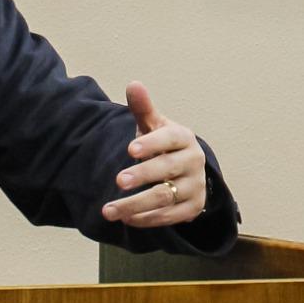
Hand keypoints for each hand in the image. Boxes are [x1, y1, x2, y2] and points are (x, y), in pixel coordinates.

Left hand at [102, 82, 208, 229]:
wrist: (188, 171)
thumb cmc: (165, 145)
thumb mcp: (154, 126)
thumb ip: (143, 108)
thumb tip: (133, 84)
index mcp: (184, 138)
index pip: (170, 139)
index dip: (151, 144)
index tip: (130, 150)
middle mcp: (194, 162)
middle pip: (167, 169)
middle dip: (142, 175)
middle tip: (118, 180)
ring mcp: (195, 186)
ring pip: (165, 197)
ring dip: (135, 204)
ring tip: (108, 210)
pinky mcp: (192, 208)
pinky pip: (168, 216)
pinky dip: (146, 218)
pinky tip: (125, 218)